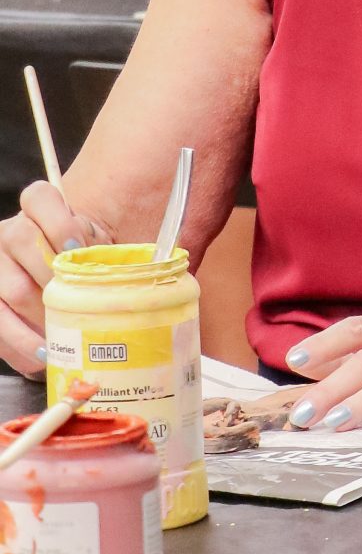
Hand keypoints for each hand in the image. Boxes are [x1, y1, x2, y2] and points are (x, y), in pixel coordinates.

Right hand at [0, 184, 112, 377]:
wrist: (55, 283)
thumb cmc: (85, 264)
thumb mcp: (97, 248)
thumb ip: (110, 250)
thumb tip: (155, 266)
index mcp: (39, 211)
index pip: (38, 197)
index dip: (57, 220)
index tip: (76, 246)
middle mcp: (10, 232)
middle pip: (19, 239)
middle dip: (49, 274)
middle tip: (74, 301)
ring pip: (9, 289)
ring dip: (37, 318)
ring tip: (62, 340)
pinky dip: (20, 345)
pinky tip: (43, 356)